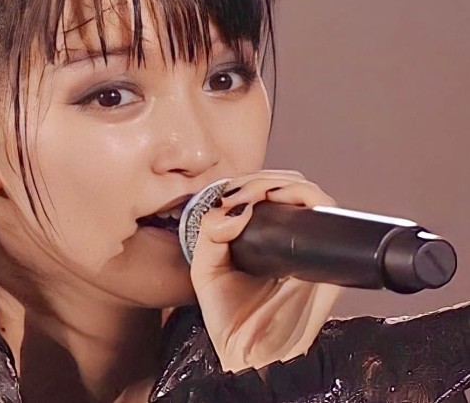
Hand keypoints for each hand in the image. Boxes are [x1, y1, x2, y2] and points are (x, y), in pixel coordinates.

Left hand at [189, 169, 342, 372]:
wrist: (247, 354)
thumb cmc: (228, 317)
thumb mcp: (205, 268)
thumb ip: (210, 232)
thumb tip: (235, 208)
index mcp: (259, 236)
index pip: (262, 190)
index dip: (248, 182)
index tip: (229, 192)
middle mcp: (287, 237)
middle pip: (286, 184)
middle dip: (263, 179)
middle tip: (242, 193)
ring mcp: (309, 247)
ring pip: (308, 192)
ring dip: (281, 184)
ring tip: (256, 195)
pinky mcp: (327, 260)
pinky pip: (328, 216)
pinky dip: (306, 198)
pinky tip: (280, 201)